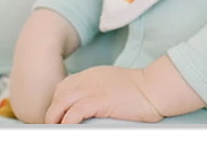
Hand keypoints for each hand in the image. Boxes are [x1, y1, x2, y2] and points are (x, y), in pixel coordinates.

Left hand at [44, 65, 162, 124]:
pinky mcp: (100, 101)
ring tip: (57, 132)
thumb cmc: (139, 90)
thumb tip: (88, 108)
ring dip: (56, 119)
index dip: (57, 103)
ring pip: (62, 102)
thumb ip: (98, 90)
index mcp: (92, 74)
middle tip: (54, 129)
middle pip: (59, 94)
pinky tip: (67, 130)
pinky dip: (67, 122)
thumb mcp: (113, 84)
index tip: (57, 119)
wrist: (154, 88)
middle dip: (52, 113)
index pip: (64, 86)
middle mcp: (89, 79)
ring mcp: (93, 89)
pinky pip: (75, 112)